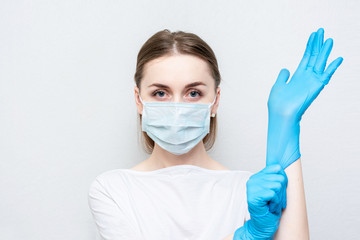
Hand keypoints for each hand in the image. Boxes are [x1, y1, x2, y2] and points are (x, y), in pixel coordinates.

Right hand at [233, 165, 287, 239]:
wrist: (262, 223)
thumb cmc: (269, 207)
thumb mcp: (272, 189)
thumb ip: (274, 178)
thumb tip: (282, 168)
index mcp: (257, 176)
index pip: (277, 168)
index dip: (283, 179)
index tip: (279, 190)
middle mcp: (252, 180)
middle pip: (280, 178)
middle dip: (282, 191)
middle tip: (276, 199)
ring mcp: (252, 187)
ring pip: (278, 185)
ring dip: (279, 198)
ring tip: (272, 203)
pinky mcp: (254, 196)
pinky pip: (273, 194)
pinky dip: (275, 203)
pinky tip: (270, 206)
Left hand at [266, 28, 342, 167]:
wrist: (281, 114)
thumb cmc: (277, 103)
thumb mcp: (277, 86)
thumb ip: (282, 77)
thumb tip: (285, 69)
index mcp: (297, 76)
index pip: (306, 58)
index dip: (309, 46)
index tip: (313, 35)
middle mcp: (306, 77)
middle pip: (314, 57)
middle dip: (317, 44)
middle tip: (321, 31)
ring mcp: (312, 82)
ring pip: (320, 62)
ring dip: (325, 51)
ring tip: (329, 39)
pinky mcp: (316, 87)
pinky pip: (326, 75)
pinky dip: (332, 67)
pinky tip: (339, 58)